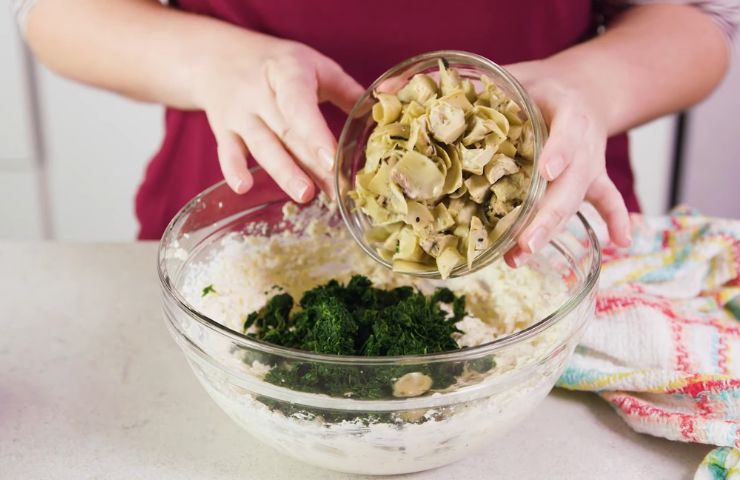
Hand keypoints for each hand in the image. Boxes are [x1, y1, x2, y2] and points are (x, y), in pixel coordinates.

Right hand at [191, 31, 363, 201]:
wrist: (219, 56)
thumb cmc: (278, 64)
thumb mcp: (313, 65)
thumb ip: (346, 92)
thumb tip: (385, 113)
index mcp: (287, 72)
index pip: (300, 106)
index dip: (315, 134)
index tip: (332, 159)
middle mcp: (259, 93)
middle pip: (287, 133)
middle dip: (311, 164)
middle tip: (334, 190)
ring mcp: (238, 113)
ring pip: (262, 146)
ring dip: (283, 172)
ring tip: (305, 195)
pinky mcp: (222, 129)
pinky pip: (226, 151)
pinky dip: (233, 170)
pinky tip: (244, 187)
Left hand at [503, 60, 631, 266]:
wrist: (582, 87)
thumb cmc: (540, 85)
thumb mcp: (518, 77)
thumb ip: (485, 88)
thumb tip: (442, 97)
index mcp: (568, 110)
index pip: (567, 131)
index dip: (559, 150)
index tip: (547, 171)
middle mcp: (584, 140)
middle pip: (570, 182)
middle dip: (547, 215)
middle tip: (526, 242)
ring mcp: (590, 163)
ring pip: (574, 199)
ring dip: (551, 229)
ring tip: (523, 255)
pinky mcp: (594, 177)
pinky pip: (607, 199)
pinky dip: (617, 219)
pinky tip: (621, 242)